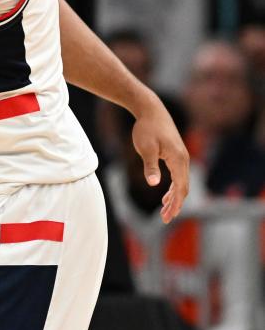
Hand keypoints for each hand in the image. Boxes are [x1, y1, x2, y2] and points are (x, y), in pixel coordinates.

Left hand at [131, 95, 189, 222]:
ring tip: (165, 211)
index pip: (180, 188)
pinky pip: (178, 176)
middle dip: (175, 205)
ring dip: (174, 198)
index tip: (167, 217)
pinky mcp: (175, 154)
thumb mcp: (145, 148)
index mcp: (178, 160)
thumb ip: (150, 166)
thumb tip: (153, 184)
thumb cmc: (146, 128)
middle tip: (165, 219)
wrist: (151, 110)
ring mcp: (181, 157)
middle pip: (183, 188)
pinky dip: (173, 188)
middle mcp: (183, 160)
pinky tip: (165, 195)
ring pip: (181, 183)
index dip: (175, 204)